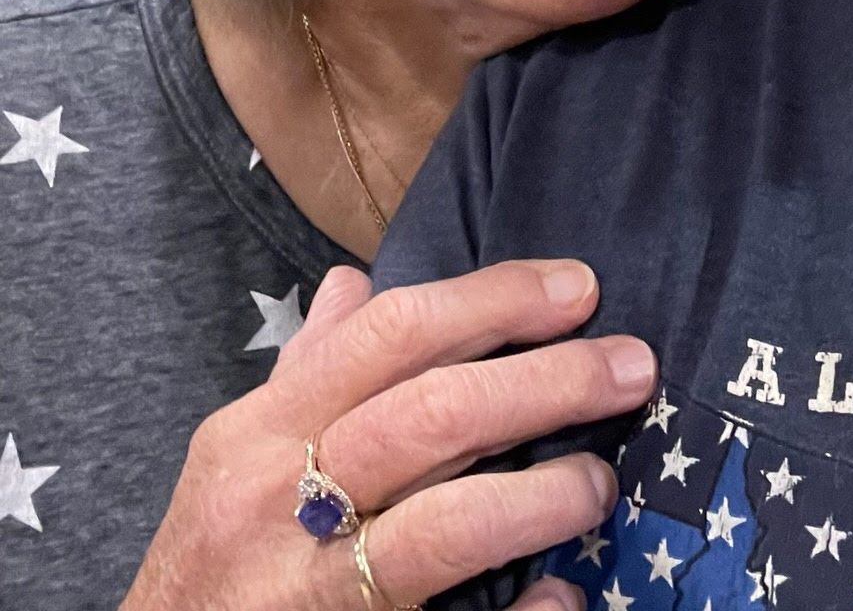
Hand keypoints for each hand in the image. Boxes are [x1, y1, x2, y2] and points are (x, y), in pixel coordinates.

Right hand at [120, 258, 652, 610]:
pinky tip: (559, 594)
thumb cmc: (211, 561)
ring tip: (601, 479)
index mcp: (258, 433)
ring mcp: (307, 594)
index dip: (491, 301)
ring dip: (540, 496)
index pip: (390, 335)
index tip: (578, 287)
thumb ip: (307, 371)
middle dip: (544, 382)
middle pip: (431, 418)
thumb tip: (356, 281)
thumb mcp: (235, 457)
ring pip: (443, 529)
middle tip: (631, 364)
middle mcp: (278, 504)